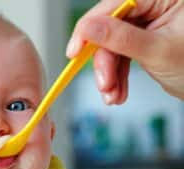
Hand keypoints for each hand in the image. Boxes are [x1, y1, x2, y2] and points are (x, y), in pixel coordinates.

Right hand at [66, 0, 183, 103]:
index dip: (90, 28)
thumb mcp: (158, 51)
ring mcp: (146, 25)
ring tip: (112, 95)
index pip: (115, 5)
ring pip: (112, 47)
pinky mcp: (142, 42)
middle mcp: (153, 7)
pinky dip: (116, 78)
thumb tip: (87, 28)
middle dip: (105, 63)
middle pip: (110, 29)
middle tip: (104, 84)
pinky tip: (117, 93)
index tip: (75, 51)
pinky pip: (120, 57)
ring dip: (109, 75)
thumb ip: (120, 38)